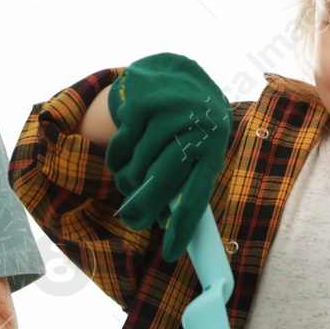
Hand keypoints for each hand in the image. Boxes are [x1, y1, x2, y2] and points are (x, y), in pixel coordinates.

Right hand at [105, 52, 230, 259]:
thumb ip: (182, 185)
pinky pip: (119, 150)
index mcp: (213, 150)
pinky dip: (116, 160)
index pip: (197, 196)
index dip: (182, 228)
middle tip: (133, 220)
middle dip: (142, 209)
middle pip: (160, 185)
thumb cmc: (187, 126)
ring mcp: (167, 115)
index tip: (170, 254)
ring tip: (133, 175)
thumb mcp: (196, 152)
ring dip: (128, 180)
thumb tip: (159, 221)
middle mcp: (194, 130)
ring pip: (135, 169)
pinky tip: (125, 152)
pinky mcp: (142, 104)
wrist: (175, 74)